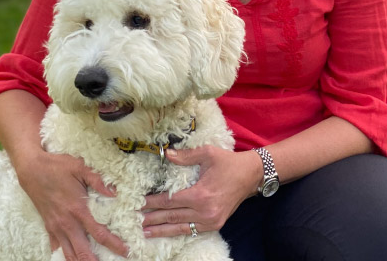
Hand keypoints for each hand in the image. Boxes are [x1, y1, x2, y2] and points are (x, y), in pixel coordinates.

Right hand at [15, 148, 127, 259]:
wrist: (32, 169)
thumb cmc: (57, 167)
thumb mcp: (80, 168)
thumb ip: (98, 181)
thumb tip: (115, 192)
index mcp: (78, 210)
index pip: (99, 234)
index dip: (113, 245)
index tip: (124, 251)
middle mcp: (67, 223)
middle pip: (82, 252)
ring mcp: (56, 227)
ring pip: (68, 254)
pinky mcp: (48, 226)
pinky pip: (56, 247)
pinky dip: (64, 255)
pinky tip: (71, 257)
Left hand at [141, 145, 261, 237]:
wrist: (251, 175)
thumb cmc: (228, 163)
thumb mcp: (208, 153)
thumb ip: (186, 156)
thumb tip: (166, 154)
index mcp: (201, 194)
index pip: (170, 201)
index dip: (153, 202)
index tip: (139, 203)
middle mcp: (205, 211)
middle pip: (173, 216)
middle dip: (153, 218)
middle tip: (136, 220)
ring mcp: (211, 220)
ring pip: (181, 227)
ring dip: (162, 230)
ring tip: (146, 232)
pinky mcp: (215, 224)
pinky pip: (192, 230)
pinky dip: (178, 231)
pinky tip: (167, 233)